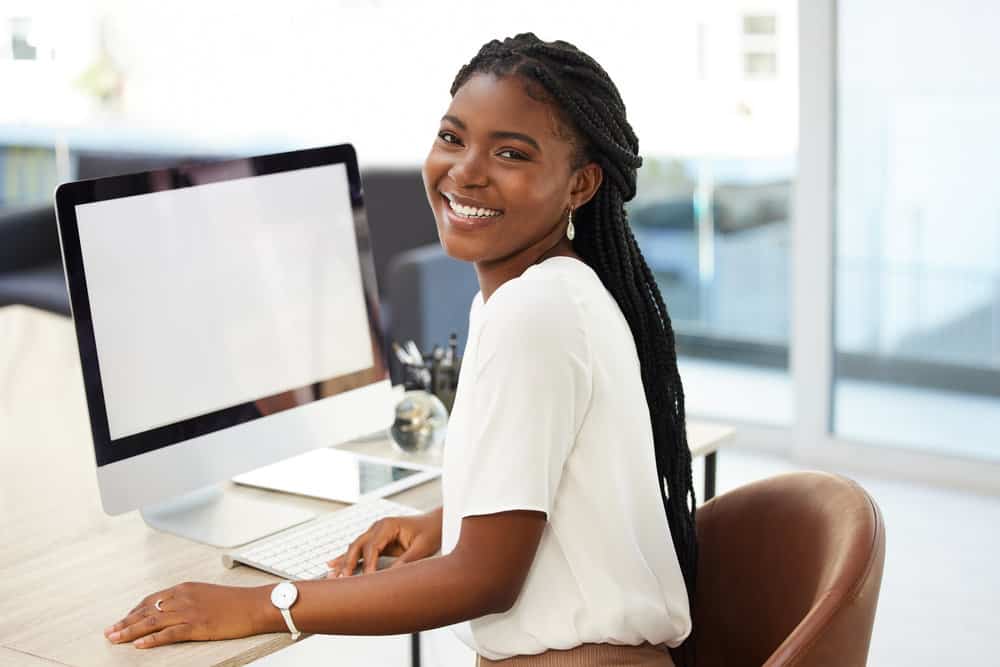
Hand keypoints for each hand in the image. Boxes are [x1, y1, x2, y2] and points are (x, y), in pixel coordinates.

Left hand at [104, 582, 269, 648]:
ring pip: (152, 622)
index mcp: (185, 588)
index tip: (122, 620)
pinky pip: (169, 634)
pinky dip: (152, 640)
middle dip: (125, 621)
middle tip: (109, 632)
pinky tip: (139, 645)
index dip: (134, 611)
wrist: (254, 604)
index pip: (151, 599)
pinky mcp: (197, 626)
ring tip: (115, 639)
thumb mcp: (207, 594)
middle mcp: (183, 597)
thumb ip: (188, 599)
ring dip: (130, 631)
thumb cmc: (235, 601)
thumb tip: (173, 609)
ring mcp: (189, 612)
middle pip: (146, 610)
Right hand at [328, 507, 441, 576]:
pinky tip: (332, 564)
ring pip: (354, 549)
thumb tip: (389, 579)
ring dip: (343, 563)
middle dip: (347, 564)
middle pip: (357, 546)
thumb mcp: (422, 549)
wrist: (436, 523)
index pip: (371, 547)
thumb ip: (406, 562)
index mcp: (387, 525)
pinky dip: (347, 559)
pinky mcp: (377, 540)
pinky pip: (359, 551)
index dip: (367, 565)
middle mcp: (378, 527)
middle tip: (340, 581)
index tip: (365, 581)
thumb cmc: (431, 533)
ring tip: (330, 577)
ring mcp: (375, 533)